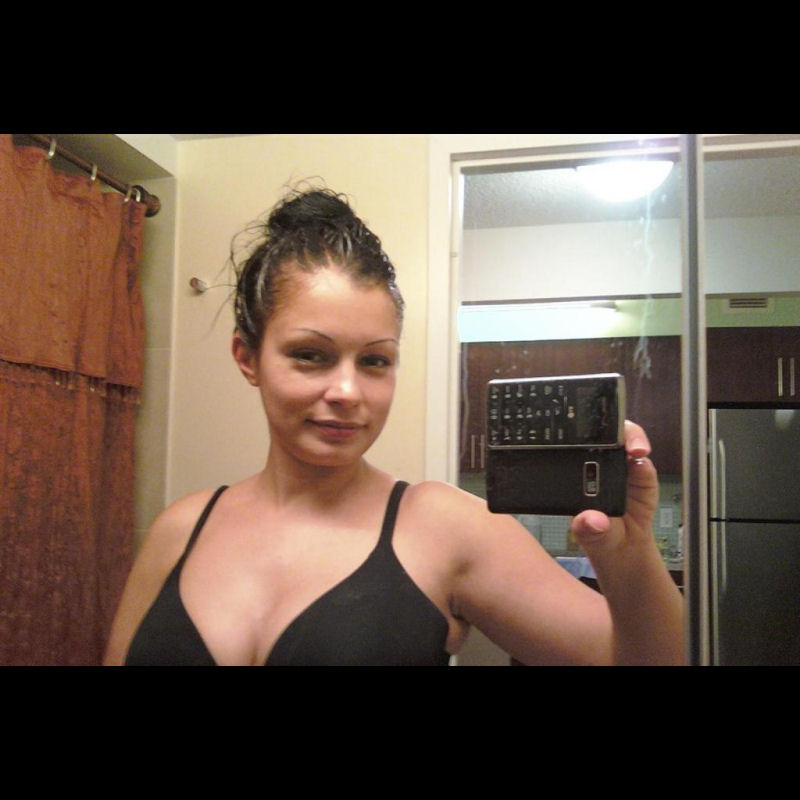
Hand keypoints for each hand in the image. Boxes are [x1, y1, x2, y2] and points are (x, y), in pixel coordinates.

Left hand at [569, 420, 658, 555]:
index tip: (585, 436)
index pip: (579, 444)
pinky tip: (642, 465)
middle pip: (606, 434)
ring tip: (636, 449)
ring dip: (633, 440)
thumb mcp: (585, 533)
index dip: (582, 435)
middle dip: (612, 428)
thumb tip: (591, 520)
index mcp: (579, 471)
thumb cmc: (596, 533)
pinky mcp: (643, 476)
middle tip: (617, 438)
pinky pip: (645, 465)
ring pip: (629, 441)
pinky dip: (644, 463)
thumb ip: (585, 527)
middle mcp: (601, 464)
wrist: (622, 547)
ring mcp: (623, 467)